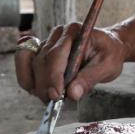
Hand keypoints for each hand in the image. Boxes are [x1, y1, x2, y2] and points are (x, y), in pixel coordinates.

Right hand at [14, 22, 128, 103]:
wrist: (109, 48)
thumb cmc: (109, 54)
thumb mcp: (108, 66)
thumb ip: (90, 79)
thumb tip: (72, 94)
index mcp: (74, 31)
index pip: (55, 54)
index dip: (53, 77)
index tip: (56, 96)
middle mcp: (57, 35)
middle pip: (41, 61)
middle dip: (44, 85)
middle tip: (53, 102)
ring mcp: (47, 43)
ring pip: (30, 64)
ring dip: (35, 84)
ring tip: (49, 98)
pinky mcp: (41, 53)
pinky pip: (25, 64)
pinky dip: (28, 79)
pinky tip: (37, 90)